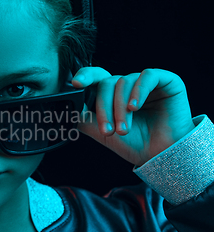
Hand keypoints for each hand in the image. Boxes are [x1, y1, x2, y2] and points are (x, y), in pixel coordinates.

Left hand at [72, 67, 195, 165]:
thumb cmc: (133, 143)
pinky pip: (147, 76)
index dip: (85, 75)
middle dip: (104, 108)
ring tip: (124, 129)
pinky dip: (138, 91)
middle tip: (108, 130)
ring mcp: (145, 82)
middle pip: (106, 83)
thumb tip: (65, 109)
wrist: (159, 155)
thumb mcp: (101, 131)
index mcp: (112, 93)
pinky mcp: (166, 80)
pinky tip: (135, 107)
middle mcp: (127, 85)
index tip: (75, 83)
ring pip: (123, 83)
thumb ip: (83, 117)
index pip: (95, 76)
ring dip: (120, 108)